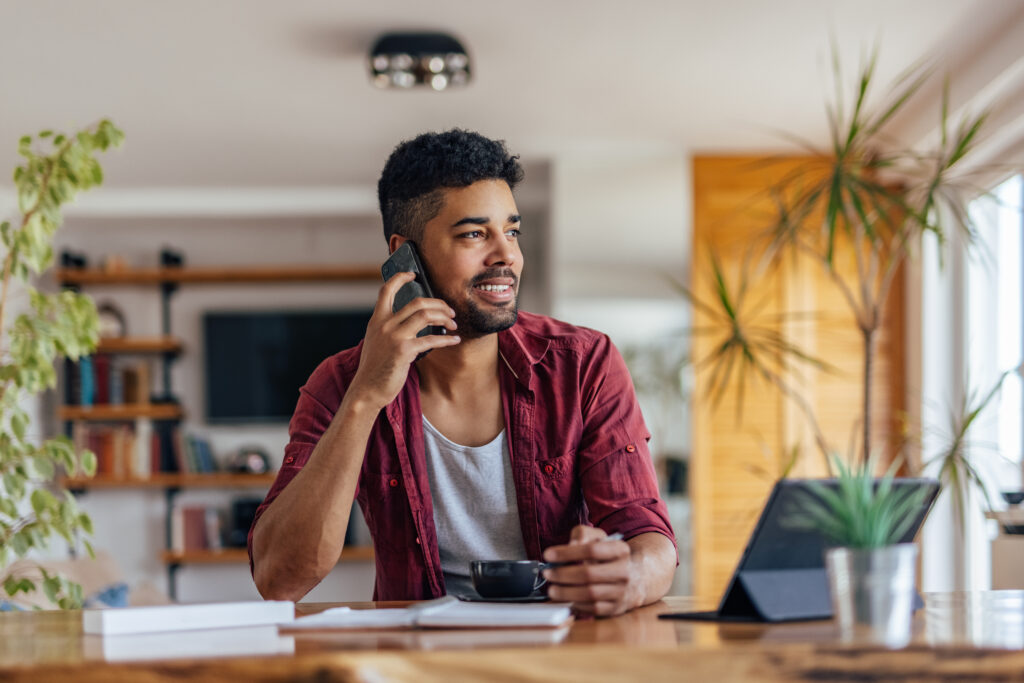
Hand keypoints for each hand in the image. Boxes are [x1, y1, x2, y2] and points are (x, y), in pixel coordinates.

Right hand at [348, 271, 460, 409]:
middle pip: (417, 302)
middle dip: (439, 304)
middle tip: (450, 312)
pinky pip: (431, 339)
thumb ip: (388, 328)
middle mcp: (385, 324)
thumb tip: (412, 321)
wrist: (367, 389)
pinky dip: (447, 339)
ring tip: (453, 324)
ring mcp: (394, 336)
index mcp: (377, 320)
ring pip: (425, 314)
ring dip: (444, 317)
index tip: (413, 274)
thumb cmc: (375, 368)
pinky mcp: (404, 350)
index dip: (400, 278)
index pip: (386, 290)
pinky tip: (454, 341)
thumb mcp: (376, 341)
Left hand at [542, 525, 636, 616]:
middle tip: (547, 573)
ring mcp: (621, 592)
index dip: (567, 553)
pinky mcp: (615, 608)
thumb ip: (582, 534)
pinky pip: (593, 608)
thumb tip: (571, 545)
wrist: (633, 578)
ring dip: (566, 592)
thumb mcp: (598, 537)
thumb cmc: (607, 555)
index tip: (548, 555)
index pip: (592, 550)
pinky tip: (567, 597)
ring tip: (552, 588)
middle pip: (589, 574)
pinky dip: (577, 603)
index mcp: (620, 550)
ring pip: (590, 594)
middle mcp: (624, 572)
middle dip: (563, 574)